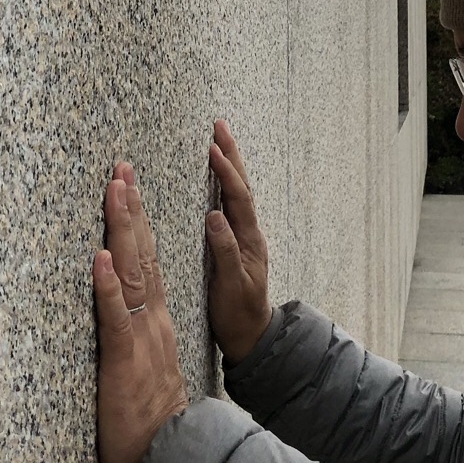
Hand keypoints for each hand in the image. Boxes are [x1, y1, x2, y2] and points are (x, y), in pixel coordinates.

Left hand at [93, 162, 187, 462]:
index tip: (127, 186)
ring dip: (122, 230)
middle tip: (121, 168)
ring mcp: (142, 339)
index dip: (136, 224)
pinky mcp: (125, 361)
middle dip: (130, 209)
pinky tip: (98, 259)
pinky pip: (116, 319)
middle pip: (141, 256)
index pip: (145, 264)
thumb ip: (133, 345)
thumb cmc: (150, 428)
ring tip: (116, 191)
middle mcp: (154, 323)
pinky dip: (106, 287)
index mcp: (155, 325)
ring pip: (131, 274)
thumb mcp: (142, 374)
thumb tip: (119, 320)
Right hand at [205, 120, 272, 364]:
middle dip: (231, 155)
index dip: (226, 172)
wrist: (251, 335)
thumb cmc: (238, 314)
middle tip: (219, 126)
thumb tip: (213, 215)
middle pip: (242, 186)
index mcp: (249, 240)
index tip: (212, 148)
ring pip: (237, 193)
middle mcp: (250, 233)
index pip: (238, 198)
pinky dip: (224, 184)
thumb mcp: (229, 286)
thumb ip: (224, 251)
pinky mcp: (237, 243)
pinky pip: (231, 204)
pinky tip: (217, 178)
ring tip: (218, 141)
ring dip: (229, 165)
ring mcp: (245, 237)